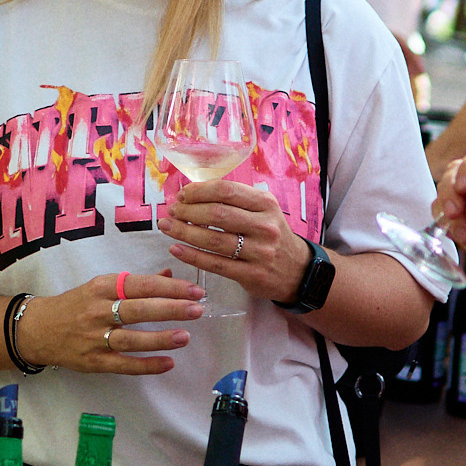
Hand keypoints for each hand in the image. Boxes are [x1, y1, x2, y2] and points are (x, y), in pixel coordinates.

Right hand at [15, 271, 203, 375]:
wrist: (37, 330)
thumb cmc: (75, 305)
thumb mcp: (101, 286)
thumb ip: (136, 283)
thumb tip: (169, 275)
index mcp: (101, 287)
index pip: (140, 284)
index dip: (170, 287)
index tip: (194, 290)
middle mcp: (98, 310)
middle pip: (138, 309)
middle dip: (170, 308)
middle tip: (197, 309)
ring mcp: (94, 338)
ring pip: (131, 338)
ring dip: (160, 338)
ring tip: (185, 336)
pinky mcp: (93, 362)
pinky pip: (123, 364)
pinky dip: (146, 365)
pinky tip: (167, 363)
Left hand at [157, 179, 307, 303]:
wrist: (298, 270)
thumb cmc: (271, 235)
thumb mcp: (263, 211)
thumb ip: (235, 201)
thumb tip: (193, 193)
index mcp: (265, 204)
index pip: (226, 190)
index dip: (199, 191)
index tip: (182, 195)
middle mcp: (264, 226)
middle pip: (217, 214)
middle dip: (188, 211)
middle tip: (172, 211)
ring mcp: (259, 252)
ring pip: (213, 240)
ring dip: (184, 232)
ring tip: (167, 227)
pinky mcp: (252, 275)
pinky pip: (215, 264)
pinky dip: (192, 256)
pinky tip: (176, 249)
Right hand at [435, 146, 465, 293]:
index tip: (465, 185)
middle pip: (456, 170)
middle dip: (451, 188)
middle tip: (456, 210)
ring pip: (445, 188)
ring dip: (446, 205)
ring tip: (459, 225)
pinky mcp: (457, 213)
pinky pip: (441, 211)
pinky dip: (447, 223)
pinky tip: (464, 236)